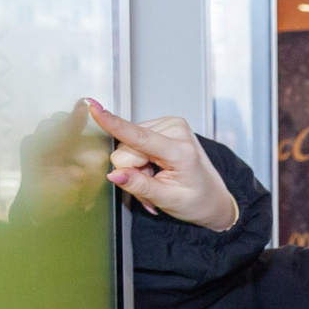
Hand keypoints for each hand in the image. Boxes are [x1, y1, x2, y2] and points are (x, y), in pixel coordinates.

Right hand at [88, 99, 241, 230]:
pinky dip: (141, 158)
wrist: (214, 198)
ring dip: (137, 166)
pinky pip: (134, 141)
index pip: (140, 137)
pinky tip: (156, 167)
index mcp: (181, 151)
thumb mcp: (168, 200)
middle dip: (133, 170)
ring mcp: (171, 124)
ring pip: (128, 145)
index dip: (113, 124)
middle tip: (154, 183)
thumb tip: (115, 175)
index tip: (94, 108)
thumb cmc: (196, 200)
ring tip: (157, 177)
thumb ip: (140, 186)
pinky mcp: (164, 124)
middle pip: (126, 148)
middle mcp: (176, 130)